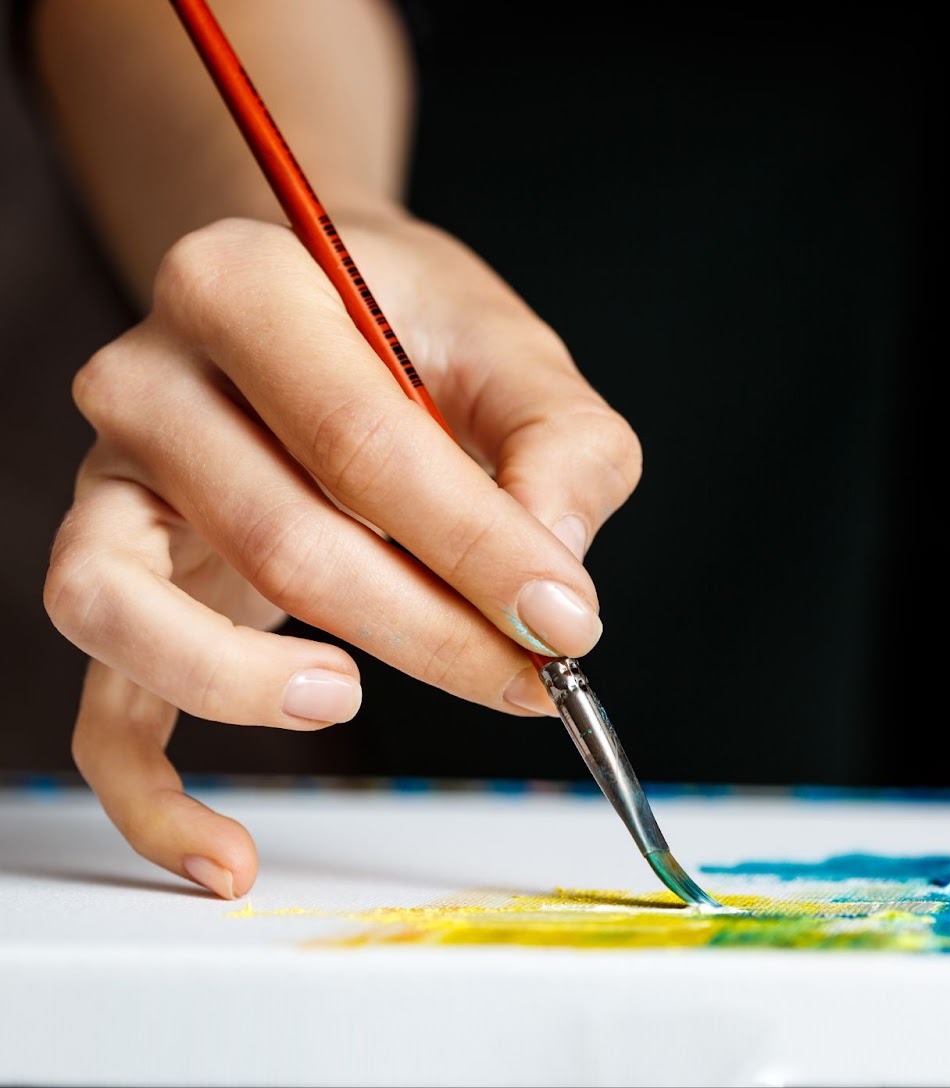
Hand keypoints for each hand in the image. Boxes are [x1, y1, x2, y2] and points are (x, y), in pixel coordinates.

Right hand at [42, 212, 641, 898]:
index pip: (361, 445)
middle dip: (429, 631)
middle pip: (277, 538)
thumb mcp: (519, 357)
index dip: (475, 549)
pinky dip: (150, 796)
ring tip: (356, 698)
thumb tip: (555, 585)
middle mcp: (147, 380)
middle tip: (533, 678)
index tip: (567, 624)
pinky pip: (100, 707)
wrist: (323, 305)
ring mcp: (108, 487)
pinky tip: (229, 855)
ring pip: (130, 613)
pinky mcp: (113, 580)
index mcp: (244, 288)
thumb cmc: (417, 330)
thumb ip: (560, 451)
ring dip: (253, 687)